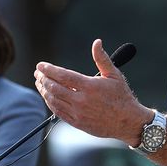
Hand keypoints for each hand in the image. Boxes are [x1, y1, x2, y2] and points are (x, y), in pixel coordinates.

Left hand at [34, 39, 150, 144]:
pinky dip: (50, 103)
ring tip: (39, 83)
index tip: (40, 65)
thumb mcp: (114, 75)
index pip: (63, 76)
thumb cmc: (122, 96)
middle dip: (43, 79)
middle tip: (38, 73)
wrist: (128, 122)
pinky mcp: (77, 123)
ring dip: (44, 91)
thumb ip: (102, 58)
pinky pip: (58, 112)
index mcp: (89, 86)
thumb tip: (97, 42)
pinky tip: (47, 97)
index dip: (49, 70)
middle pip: (55, 88)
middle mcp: (82, 100)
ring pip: (54, 100)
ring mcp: (78, 113)